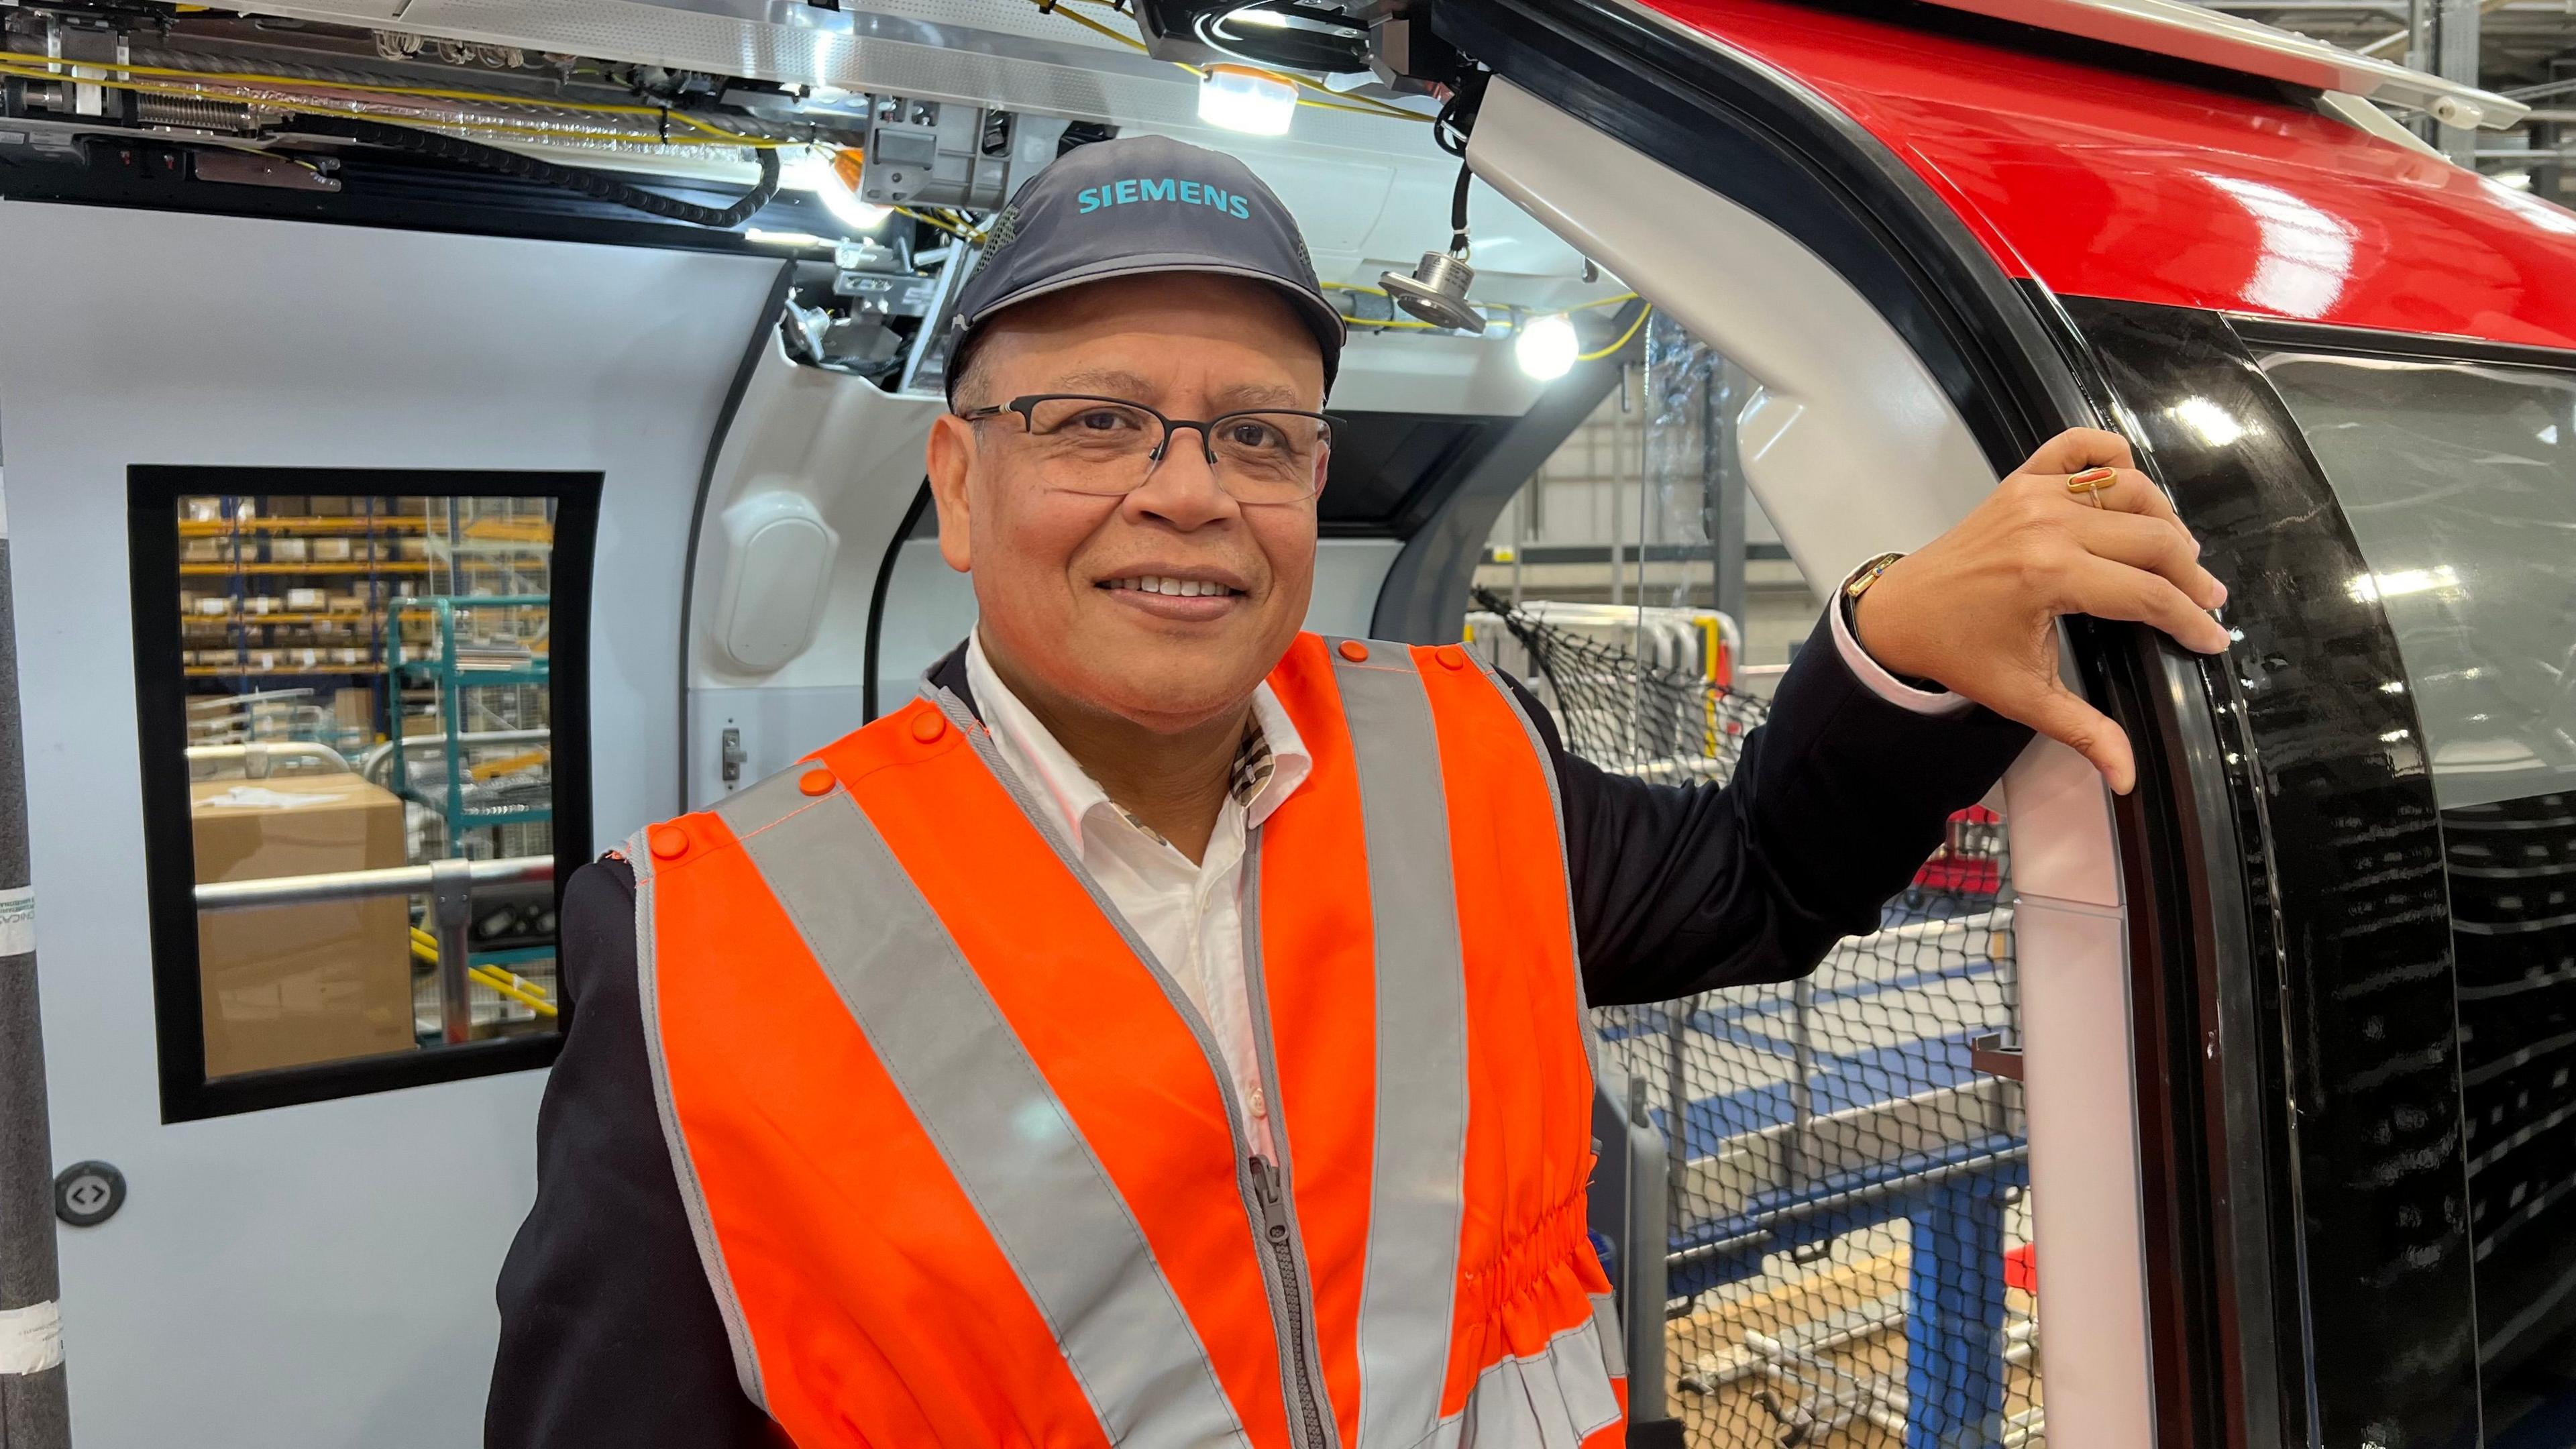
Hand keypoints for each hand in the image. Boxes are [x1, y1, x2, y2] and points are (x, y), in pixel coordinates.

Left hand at [1851, 427, 2230, 794]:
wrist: (1900, 615)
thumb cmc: (1961, 653)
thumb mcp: (2023, 697)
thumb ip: (2083, 731)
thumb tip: (2127, 776)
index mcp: (2050, 576)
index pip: (2147, 593)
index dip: (2189, 619)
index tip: (2212, 638)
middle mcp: (2047, 525)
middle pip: (2152, 538)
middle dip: (2189, 574)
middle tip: (2205, 601)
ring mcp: (2033, 494)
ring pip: (2130, 488)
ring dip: (2164, 519)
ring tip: (2179, 558)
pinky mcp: (2020, 479)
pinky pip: (2077, 446)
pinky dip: (2111, 455)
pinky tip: (2132, 486)